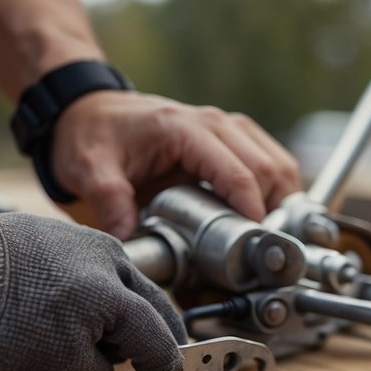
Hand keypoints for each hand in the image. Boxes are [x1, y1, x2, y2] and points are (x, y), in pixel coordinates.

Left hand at [50, 90, 302, 237]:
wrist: (90, 113)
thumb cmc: (91, 136)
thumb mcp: (90, 169)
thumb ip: (109, 202)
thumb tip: (128, 238)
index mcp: (185, 129)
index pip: (238, 173)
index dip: (252, 213)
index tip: (253, 249)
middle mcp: (216, 125)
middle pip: (270, 170)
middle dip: (273, 215)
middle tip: (259, 256)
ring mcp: (228, 131)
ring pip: (280, 167)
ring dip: (281, 205)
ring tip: (263, 244)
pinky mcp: (231, 143)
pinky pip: (271, 167)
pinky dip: (275, 196)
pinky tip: (261, 225)